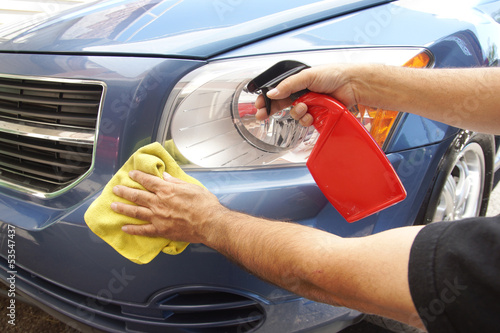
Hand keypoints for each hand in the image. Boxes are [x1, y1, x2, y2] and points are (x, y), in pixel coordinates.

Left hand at [111, 170, 225, 242]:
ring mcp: (158, 217)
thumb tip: (166, 177)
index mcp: (167, 190)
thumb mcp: (192, 187)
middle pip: (137, 196)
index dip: (138, 177)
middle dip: (124, 191)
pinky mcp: (161, 230)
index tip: (131, 174)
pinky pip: (143, 230)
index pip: (148, 181)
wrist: (209, 223)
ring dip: (123, 208)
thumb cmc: (204, 204)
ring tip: (113, 206)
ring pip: (136, 211)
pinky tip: (125, 227)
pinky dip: (133, 229)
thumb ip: (176, 182)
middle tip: (115, 189)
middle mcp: (159, 203)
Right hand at [254, 64, 358, 125]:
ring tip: (304, 107)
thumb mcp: (307, 76)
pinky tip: (312, 114)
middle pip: (281, 105)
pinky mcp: (317, 115)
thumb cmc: (333, 75)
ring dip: (297, 112)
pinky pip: (305, 121)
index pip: (277, 92)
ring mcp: (309, 105)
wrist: (352, 85)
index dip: (267, 99)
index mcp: (297, 83)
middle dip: (271, 110)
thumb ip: (288, 85)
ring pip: (294, 114)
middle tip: (262, 115)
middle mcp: (302, 94)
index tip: (258, 105)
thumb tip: (271, 93)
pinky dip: (307, 119)